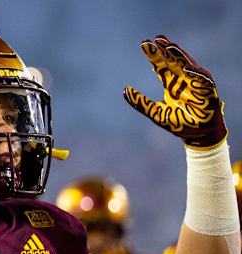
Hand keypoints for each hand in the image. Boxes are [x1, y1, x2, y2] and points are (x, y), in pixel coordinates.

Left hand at [123, 35, 226, 149]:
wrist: (197, 136)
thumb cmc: (179, 123)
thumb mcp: (155, 113)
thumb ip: (141, 103)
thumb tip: (125, 91)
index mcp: (170, 84)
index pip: (161, 65)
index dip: (154, 54)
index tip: (144, 43)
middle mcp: (183, 80)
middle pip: (173, 60)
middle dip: (166, 49)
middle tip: (156, 38)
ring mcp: (195, 84)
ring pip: (188, 64)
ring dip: (180, 55)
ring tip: (170, 46)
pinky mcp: (208, 91)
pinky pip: (204, 79)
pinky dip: (196, 73)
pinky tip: (186, 67)